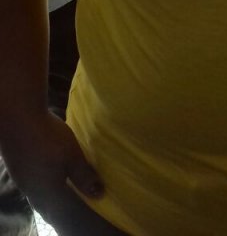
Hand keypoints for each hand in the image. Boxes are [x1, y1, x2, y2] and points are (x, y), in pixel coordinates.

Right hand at [0, 111, 121, 233]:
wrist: (17, 116)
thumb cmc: (48, 138)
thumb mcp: (72, 156)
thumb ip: (84, 176)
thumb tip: (99, 195)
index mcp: (47, 194)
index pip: (64, 215)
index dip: (75, 220)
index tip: (86, 221)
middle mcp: (33, 193)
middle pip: (50, 210)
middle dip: (63, 214)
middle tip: (75, 217)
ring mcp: (24, 181)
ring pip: (41, 198)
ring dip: (53, 202)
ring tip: (63, 201)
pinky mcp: (19, 168)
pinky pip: (34, 187)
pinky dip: (46, 190)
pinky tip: (48, 182)